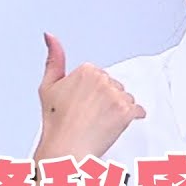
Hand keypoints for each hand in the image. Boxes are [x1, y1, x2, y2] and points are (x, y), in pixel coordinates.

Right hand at [36, 32, 145, 160]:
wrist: (65, 148)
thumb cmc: (56, 123)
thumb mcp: (48, 86)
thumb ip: (54, 59)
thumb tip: (50, 36)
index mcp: (86, 70)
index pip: (100, 77)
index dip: (91, 93)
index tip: (82, 104)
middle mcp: (102, 79)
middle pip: (114, 86)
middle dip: (106, 100)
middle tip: (89, 116)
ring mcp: (115, 95)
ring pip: (126, 98)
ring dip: (118, 109)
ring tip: (99, 122)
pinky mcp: (126, 111)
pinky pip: (138, 110)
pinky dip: (132, 118)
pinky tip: (115, 124)